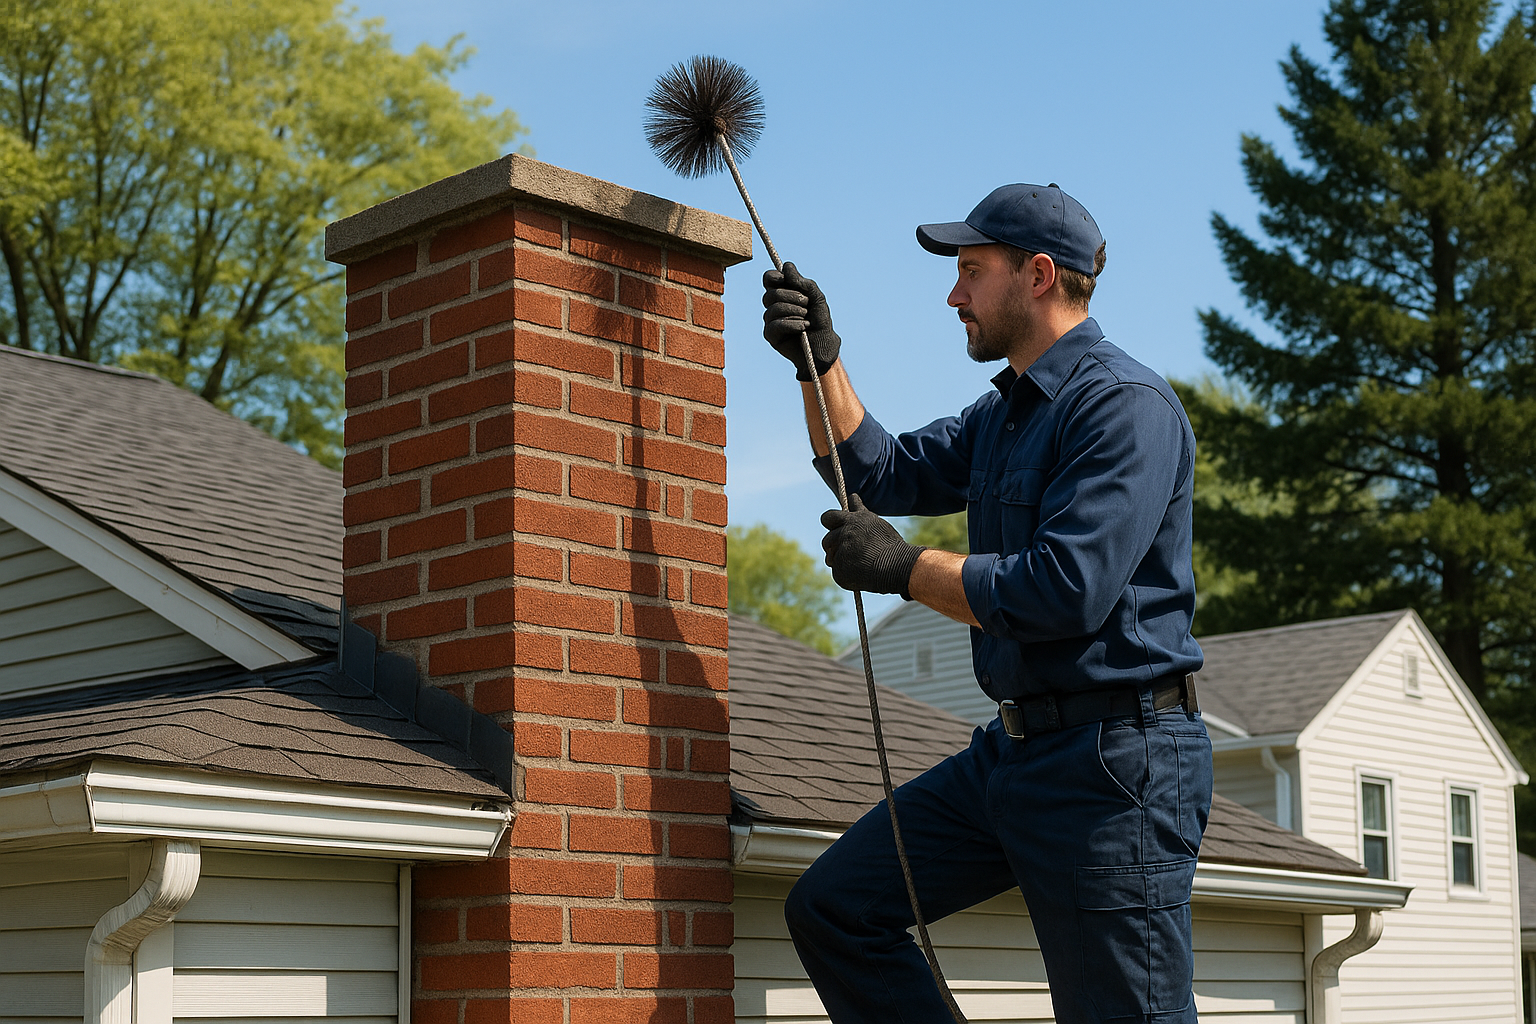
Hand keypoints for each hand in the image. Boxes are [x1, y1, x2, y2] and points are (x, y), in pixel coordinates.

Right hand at [762, 262, 840, 380]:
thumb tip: (786, 266)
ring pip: (774, 308)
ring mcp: (770, 320)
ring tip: (807, 318)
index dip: (775, 277)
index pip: (769, 278)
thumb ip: (803, 282)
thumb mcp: (816, 298)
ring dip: (795, 312)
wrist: (823, 346)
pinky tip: (803, 328)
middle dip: (793, 297)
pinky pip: (776, 325)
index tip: (785, 280)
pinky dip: (793, 324)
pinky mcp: (770, 335)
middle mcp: (773, 305)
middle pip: (771, 293)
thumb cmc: (820, 321)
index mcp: (783, 293)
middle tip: (807, 305)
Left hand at [821, 494, 925, 598]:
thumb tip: (851, 496)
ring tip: (860, 564)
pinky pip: (837, 572)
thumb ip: (859, 510)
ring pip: (831, 557)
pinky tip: (861, 574)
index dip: (830, 524)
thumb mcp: (875, 523)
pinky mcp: (840, 570)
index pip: (828, 518)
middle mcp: (844, 534)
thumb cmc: (890, 544)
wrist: (898, 566)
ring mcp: (841, 552)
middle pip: (826, 540)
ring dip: (840, 560)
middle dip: (832, 545)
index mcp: (852, 521)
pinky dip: (846, 575)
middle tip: (848, 551)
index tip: (834, 528)